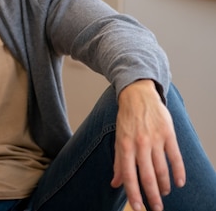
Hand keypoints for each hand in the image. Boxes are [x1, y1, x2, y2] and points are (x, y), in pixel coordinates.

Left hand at [111, 80, 185, 210]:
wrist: (138, 95)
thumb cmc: (126, 119)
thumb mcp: (118, 139)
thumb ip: (119, 162)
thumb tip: (116, 183)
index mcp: (125, 145)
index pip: (129, 175)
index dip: (134, 193)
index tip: (139, 207)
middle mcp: (140, 143)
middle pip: (148, 175)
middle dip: (152, 195)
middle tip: (157, 209)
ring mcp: (155, 139)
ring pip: (162, 169)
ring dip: (164, 185)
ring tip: (163, 194)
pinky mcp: (168, 134)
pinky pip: (175, 157)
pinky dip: (179, 172)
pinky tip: (179, 182)